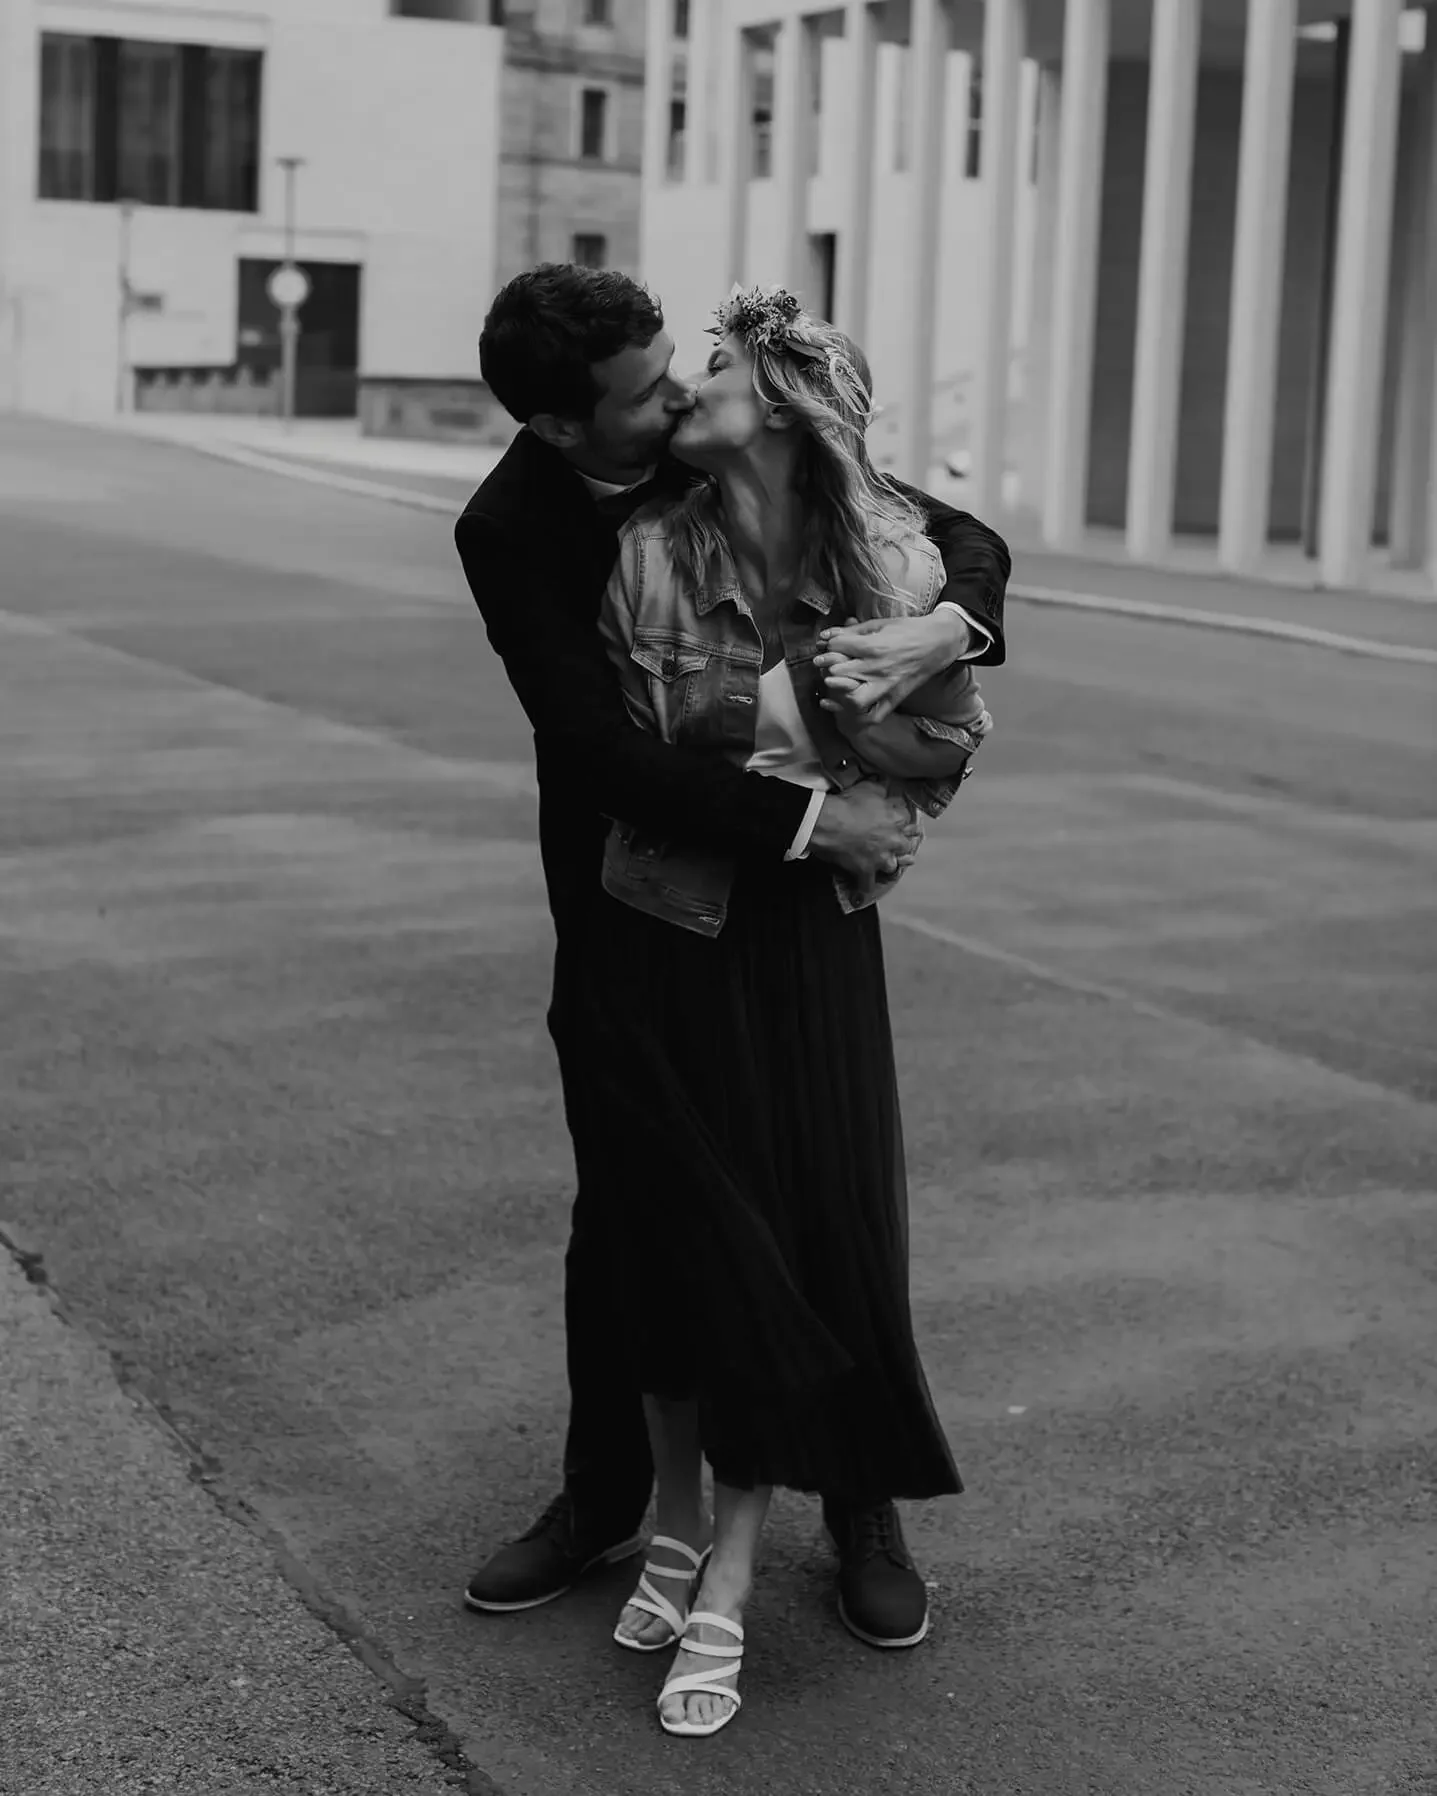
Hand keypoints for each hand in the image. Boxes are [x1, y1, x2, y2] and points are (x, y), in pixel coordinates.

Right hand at [805, 780, 922, 880]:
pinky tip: (861, 893)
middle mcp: (893, 841)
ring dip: (890, 864)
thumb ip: (881, 790)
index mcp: (896, 819)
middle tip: (900, 843)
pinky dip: (863, 889)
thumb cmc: (848, 803)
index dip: (901, 818)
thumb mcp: (868, 788)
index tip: (898, 817)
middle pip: (906, 845)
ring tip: (888, 864)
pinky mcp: (865, 871)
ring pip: (892, 866)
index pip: (907, 818)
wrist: (829, 823)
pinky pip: (867, 885)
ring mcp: (880, 858)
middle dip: (903, 843)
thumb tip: (886, 787)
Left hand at [813, 611, 972, 725]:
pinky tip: (840, 704)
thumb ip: (852, 631)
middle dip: (827, 665)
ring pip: (851, 698)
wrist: (937, 644)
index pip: (838, 647)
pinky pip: (871, 715)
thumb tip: (826, 637)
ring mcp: (885, 687)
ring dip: (839, 690)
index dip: (829, 644)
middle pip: (838, 672)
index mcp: (874, 647)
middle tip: (826, 662)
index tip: (830, 644)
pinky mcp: (893, 699)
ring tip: (835, 681)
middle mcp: (877, 670)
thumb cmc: (909, 631)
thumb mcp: (880, 624)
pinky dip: (854, 714)